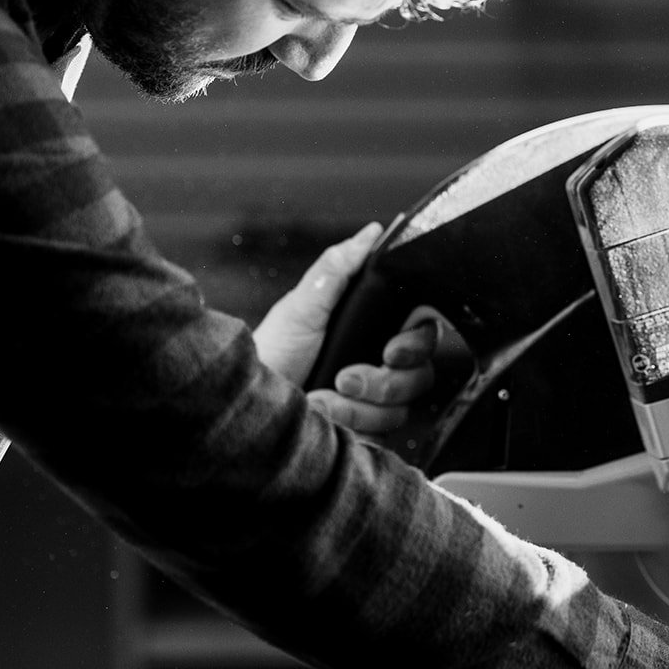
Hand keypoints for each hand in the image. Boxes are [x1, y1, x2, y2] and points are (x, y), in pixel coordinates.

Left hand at [253, 223, 437, 434]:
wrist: (246, 408)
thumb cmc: (270, 354)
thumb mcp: (301, 306)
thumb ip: (338, 268)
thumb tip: (371, 232)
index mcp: (370, 331)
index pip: (422, 335)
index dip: (414, 344)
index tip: (390, 351)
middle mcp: (379, 367)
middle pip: (419, 375)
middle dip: (380, 381)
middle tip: (344, 377)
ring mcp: (374, 403)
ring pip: (402, 408)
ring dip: (358, 406)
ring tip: (322, 398)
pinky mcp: (367, 434)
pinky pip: (385, 435)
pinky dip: (352, 427)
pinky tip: (325, 417)